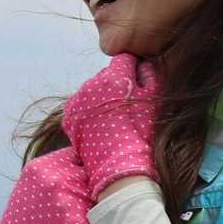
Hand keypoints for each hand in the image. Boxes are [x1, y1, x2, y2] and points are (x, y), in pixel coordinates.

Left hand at [61, 53, 161, 199]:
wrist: (119, 164)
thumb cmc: (142, 132)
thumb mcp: (154, 100)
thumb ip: (150, 74)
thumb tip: (143, 63)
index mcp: (113, 77)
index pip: (124, 58)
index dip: (133, 69)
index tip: (138, 82)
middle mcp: (90, 85)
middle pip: (107, 74)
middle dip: (117, 83)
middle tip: (128, 104)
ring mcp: (76, 101)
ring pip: (92, 89)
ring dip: (102, 97)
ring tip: (114, 118)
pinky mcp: (68, 117)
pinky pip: (81, 105)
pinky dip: (89, 111)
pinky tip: (101, 125)